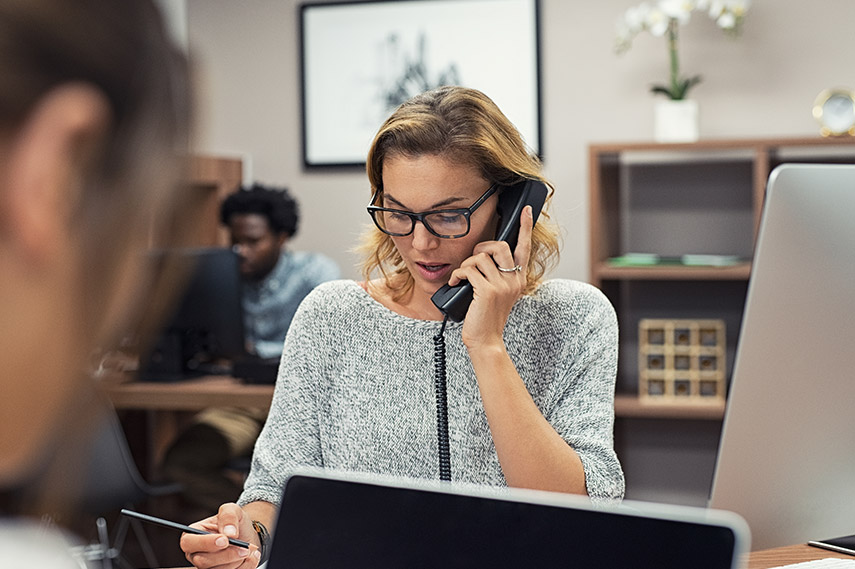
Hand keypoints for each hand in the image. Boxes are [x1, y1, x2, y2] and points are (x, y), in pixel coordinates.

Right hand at [180, 503, 261, 568]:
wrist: (246, 534)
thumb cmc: (234, 523)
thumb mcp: (232, 510)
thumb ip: (228, 516)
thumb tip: (229, 533)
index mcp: (193, 535)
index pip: (188, 542)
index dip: (206, 543)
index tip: (225, 540)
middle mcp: (196, 553)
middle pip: (202, 561)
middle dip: (226, 555)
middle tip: (244, 547)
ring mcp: (207, 566)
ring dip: (237, 561)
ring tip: (248, 549)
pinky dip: (245, 566)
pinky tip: (251, 556)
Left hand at [448, 205, 533, 349]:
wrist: (486, 341)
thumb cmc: (487, 318)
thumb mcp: (499, 295)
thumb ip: (497, 276)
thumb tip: (482, 257)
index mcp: (519, 279)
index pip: (525, 248)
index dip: (525, 228)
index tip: (526, 211)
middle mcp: (514, 281)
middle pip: (499, 246)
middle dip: (481, 247)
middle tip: (472, 261)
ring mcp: (502, 285)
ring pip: (480, 257)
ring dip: (466, 264)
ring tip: (462, 278)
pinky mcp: (487, 291)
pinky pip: (468, 269)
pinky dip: (457, 274)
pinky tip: (454, 284)